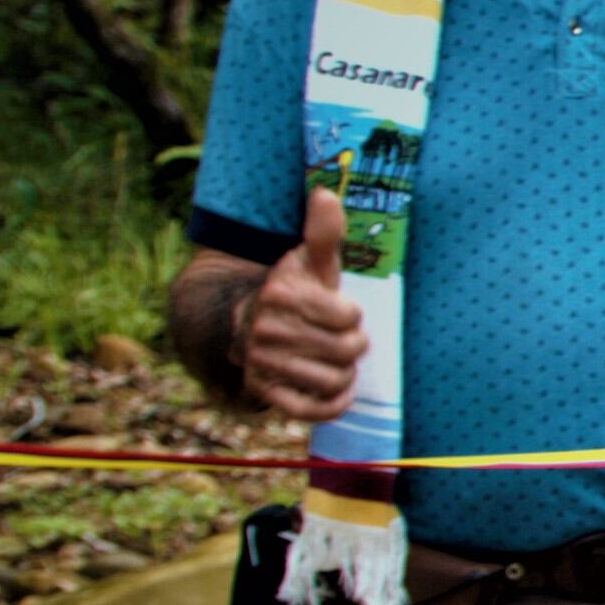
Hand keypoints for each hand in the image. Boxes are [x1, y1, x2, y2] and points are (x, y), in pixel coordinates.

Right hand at [244, 187, 367, 421]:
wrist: (250, 326)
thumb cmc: (295, 293)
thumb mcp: (310, 262)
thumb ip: (323, 232)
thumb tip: (326, 193)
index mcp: (279, 295)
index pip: (348, 316)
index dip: (352, 315)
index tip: (341, 311)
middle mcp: (265, 330)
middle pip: (346, 350)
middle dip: (354, 345)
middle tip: (343, 339)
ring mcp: (262, 364)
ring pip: (334, 380)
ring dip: (345, 373)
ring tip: (335, 361)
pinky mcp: (265, 393)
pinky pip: (310, 411)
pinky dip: (332, 404)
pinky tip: (337, 390)